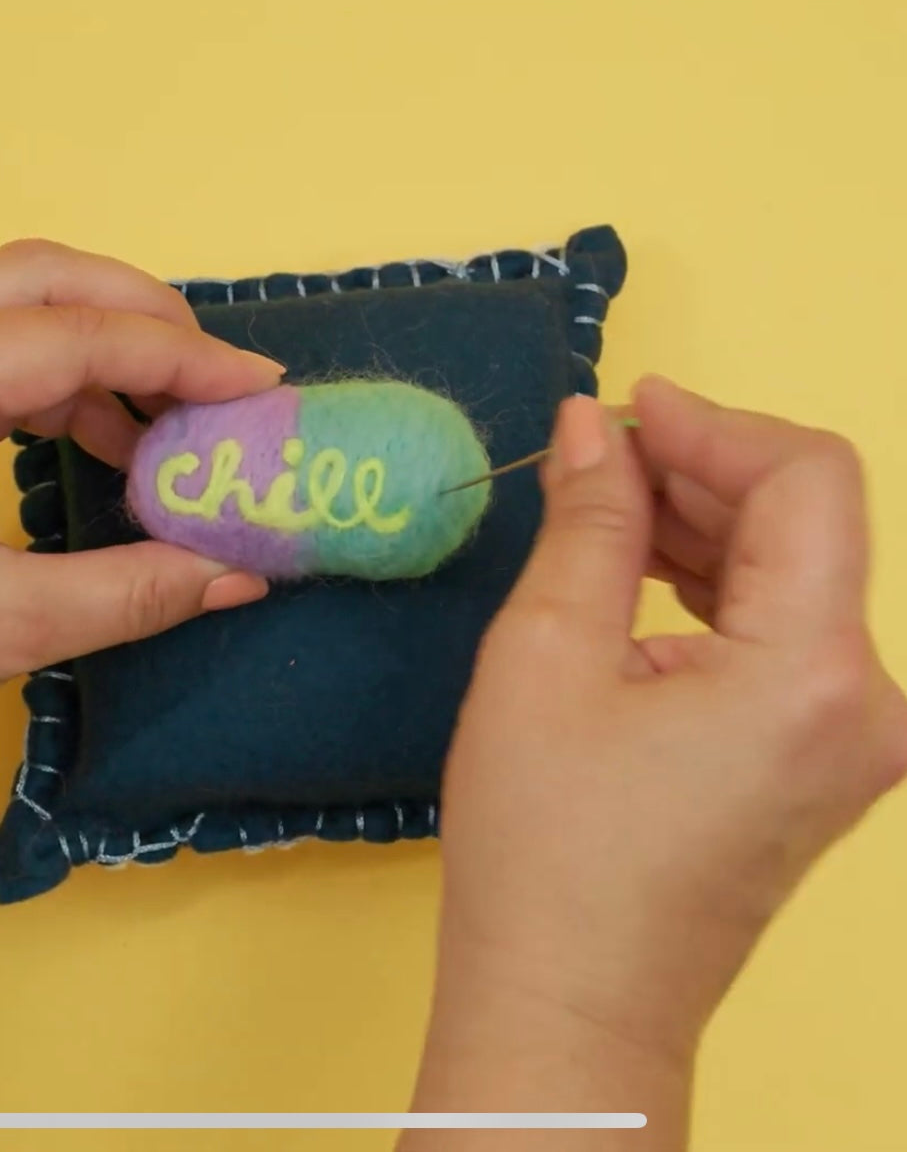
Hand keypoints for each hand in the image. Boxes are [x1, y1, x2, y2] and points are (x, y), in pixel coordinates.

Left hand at [0, 240, 281, 817]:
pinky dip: (59, 381)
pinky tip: (106, 438)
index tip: (257, 386)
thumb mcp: (6, 627)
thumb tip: (239, 572)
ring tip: (171, 421)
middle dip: (144, 319)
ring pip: (13, 302)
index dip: (181, 360)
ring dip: (103, 349)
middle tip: (218, 378)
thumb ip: (137, 590)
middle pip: (40, 278)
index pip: (71, 338)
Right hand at [404, 379, 906, 1148]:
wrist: (568, 1006)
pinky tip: (637, 577)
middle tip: (595, 456)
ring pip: (793, 577)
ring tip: (602, 512)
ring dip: (703, 528)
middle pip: (807, 526)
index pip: (808, 480)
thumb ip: (588, 522)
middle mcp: (867, 701)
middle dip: (701, 472)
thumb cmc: (544, 843)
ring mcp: (853, 739)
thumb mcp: (546, 657)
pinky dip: (713, 591)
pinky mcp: (819, 762)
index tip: (625, 406)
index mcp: (814, 671)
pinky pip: (780, 637)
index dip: (714, 423)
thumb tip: (593, 424)